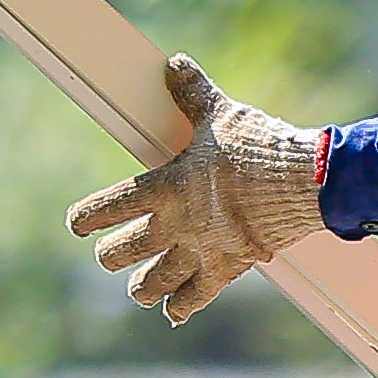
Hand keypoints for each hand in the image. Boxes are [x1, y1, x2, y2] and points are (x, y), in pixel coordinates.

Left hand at [64, 56, 327, 324]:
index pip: (111, 206)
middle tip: (108, 256)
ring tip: (137, 290)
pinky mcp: (228, 266)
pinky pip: (197, 296)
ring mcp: (200, 249)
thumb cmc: (258, 147)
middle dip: (112, 255)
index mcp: (165, 186)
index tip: (75, 226)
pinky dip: (182, 306)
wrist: (301, 183)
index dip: (87, 218)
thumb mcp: (220, 114)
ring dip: (142, 287)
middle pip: (126, 250)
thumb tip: (175, 64)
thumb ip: (193, 93)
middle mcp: (175, 223)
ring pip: (155, 281)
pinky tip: (173, 314)